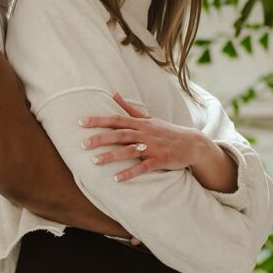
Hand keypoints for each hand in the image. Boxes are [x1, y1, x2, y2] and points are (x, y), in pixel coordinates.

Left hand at [79, 92, 201, 182]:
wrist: (192, 143)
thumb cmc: (166, 131)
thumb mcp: (149, 118)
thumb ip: (130, 109)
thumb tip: (114, 94)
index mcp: (140, 123)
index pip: (116, 119)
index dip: (98, 120)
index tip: (81, 123)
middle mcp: (145, 133)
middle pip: (120, 134)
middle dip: (100, 138)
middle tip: (82, 144)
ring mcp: (153, 147)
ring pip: (129, 150)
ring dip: (112, 156)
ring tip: (95, 162)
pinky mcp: (160, 160)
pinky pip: (143, 167)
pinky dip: (130, 173)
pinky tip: (117, 179)